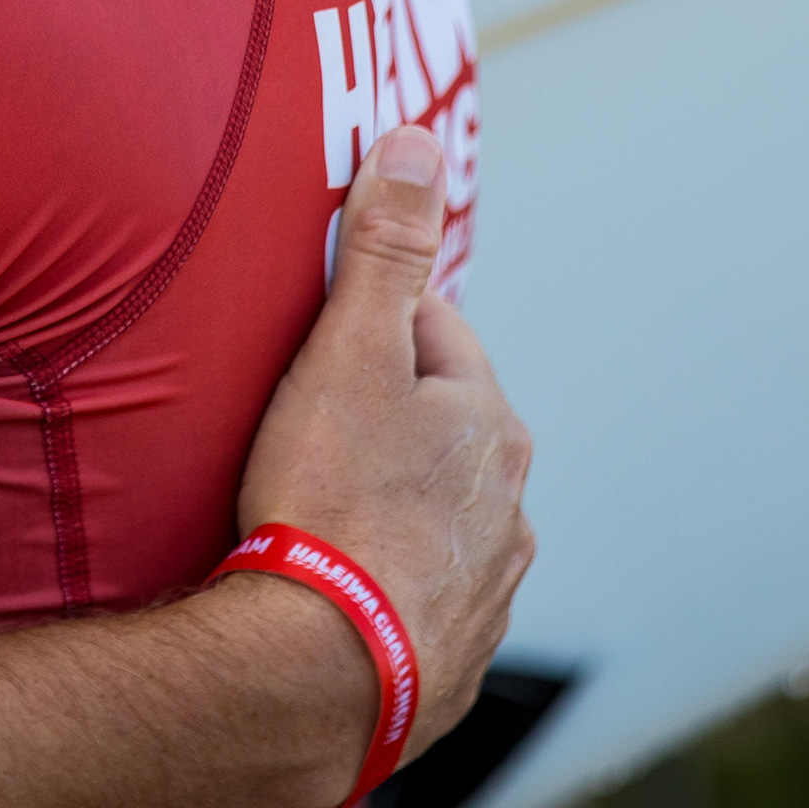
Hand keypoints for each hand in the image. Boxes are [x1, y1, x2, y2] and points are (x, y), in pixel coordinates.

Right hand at [233, 127, 533, 760]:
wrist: (323, 670)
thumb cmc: (332, 500)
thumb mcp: (347, 351)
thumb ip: (381, 246)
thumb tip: (415, 137)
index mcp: (490, 423)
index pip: (432, 334)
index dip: (365, 330)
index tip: (312, 351)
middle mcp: (509, 506)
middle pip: (438, 429)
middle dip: (381, 420)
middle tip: (299, 432)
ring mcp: (487, 589)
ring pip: (435, 516)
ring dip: (387, 506)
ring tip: (312, 517)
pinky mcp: (451, 661)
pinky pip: (418, 598)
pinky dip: (383, 586)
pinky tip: (333, 592)